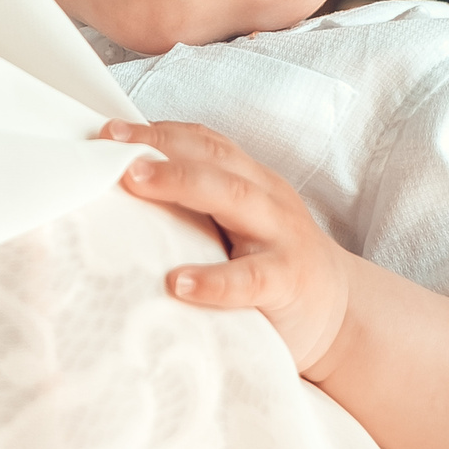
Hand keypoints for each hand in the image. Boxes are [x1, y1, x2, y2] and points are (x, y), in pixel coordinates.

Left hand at [104, 119, 355, 376]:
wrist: (341, 317)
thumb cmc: (268, 268)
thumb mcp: (236, 229)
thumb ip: (194, 211)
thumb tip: (115, 201)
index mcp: (251, 180)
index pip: (204, 142)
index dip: (158, 131)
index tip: (106, 131)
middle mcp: (267, 198)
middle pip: (214, 158)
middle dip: (162, 146)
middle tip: (111, 149)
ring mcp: (282, 238)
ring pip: (235, 197)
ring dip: (181, 184)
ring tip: (136, 182)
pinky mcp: (289, 283)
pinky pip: (251, 279)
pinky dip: (214, 280)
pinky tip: (178, 284)